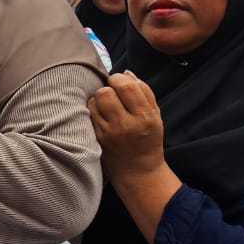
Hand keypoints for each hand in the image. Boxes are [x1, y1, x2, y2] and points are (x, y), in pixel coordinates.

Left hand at [87, 71, 178, 243]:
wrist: (138, 171)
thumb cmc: (148, 139)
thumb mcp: (155, 116)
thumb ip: (144, 92)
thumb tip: (127, 73)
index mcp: (144, 117)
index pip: (126, 87)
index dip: (119, 79)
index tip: (119, 82)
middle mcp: (126, 125)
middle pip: (105, 92)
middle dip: (107, 88)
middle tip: (112, 94)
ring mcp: (108, 133)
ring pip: (94, 102)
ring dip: (98, 99)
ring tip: (106, 105)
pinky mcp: (96, 139)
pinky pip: (88, 115)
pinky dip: (92, 110)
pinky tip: (100, 115)